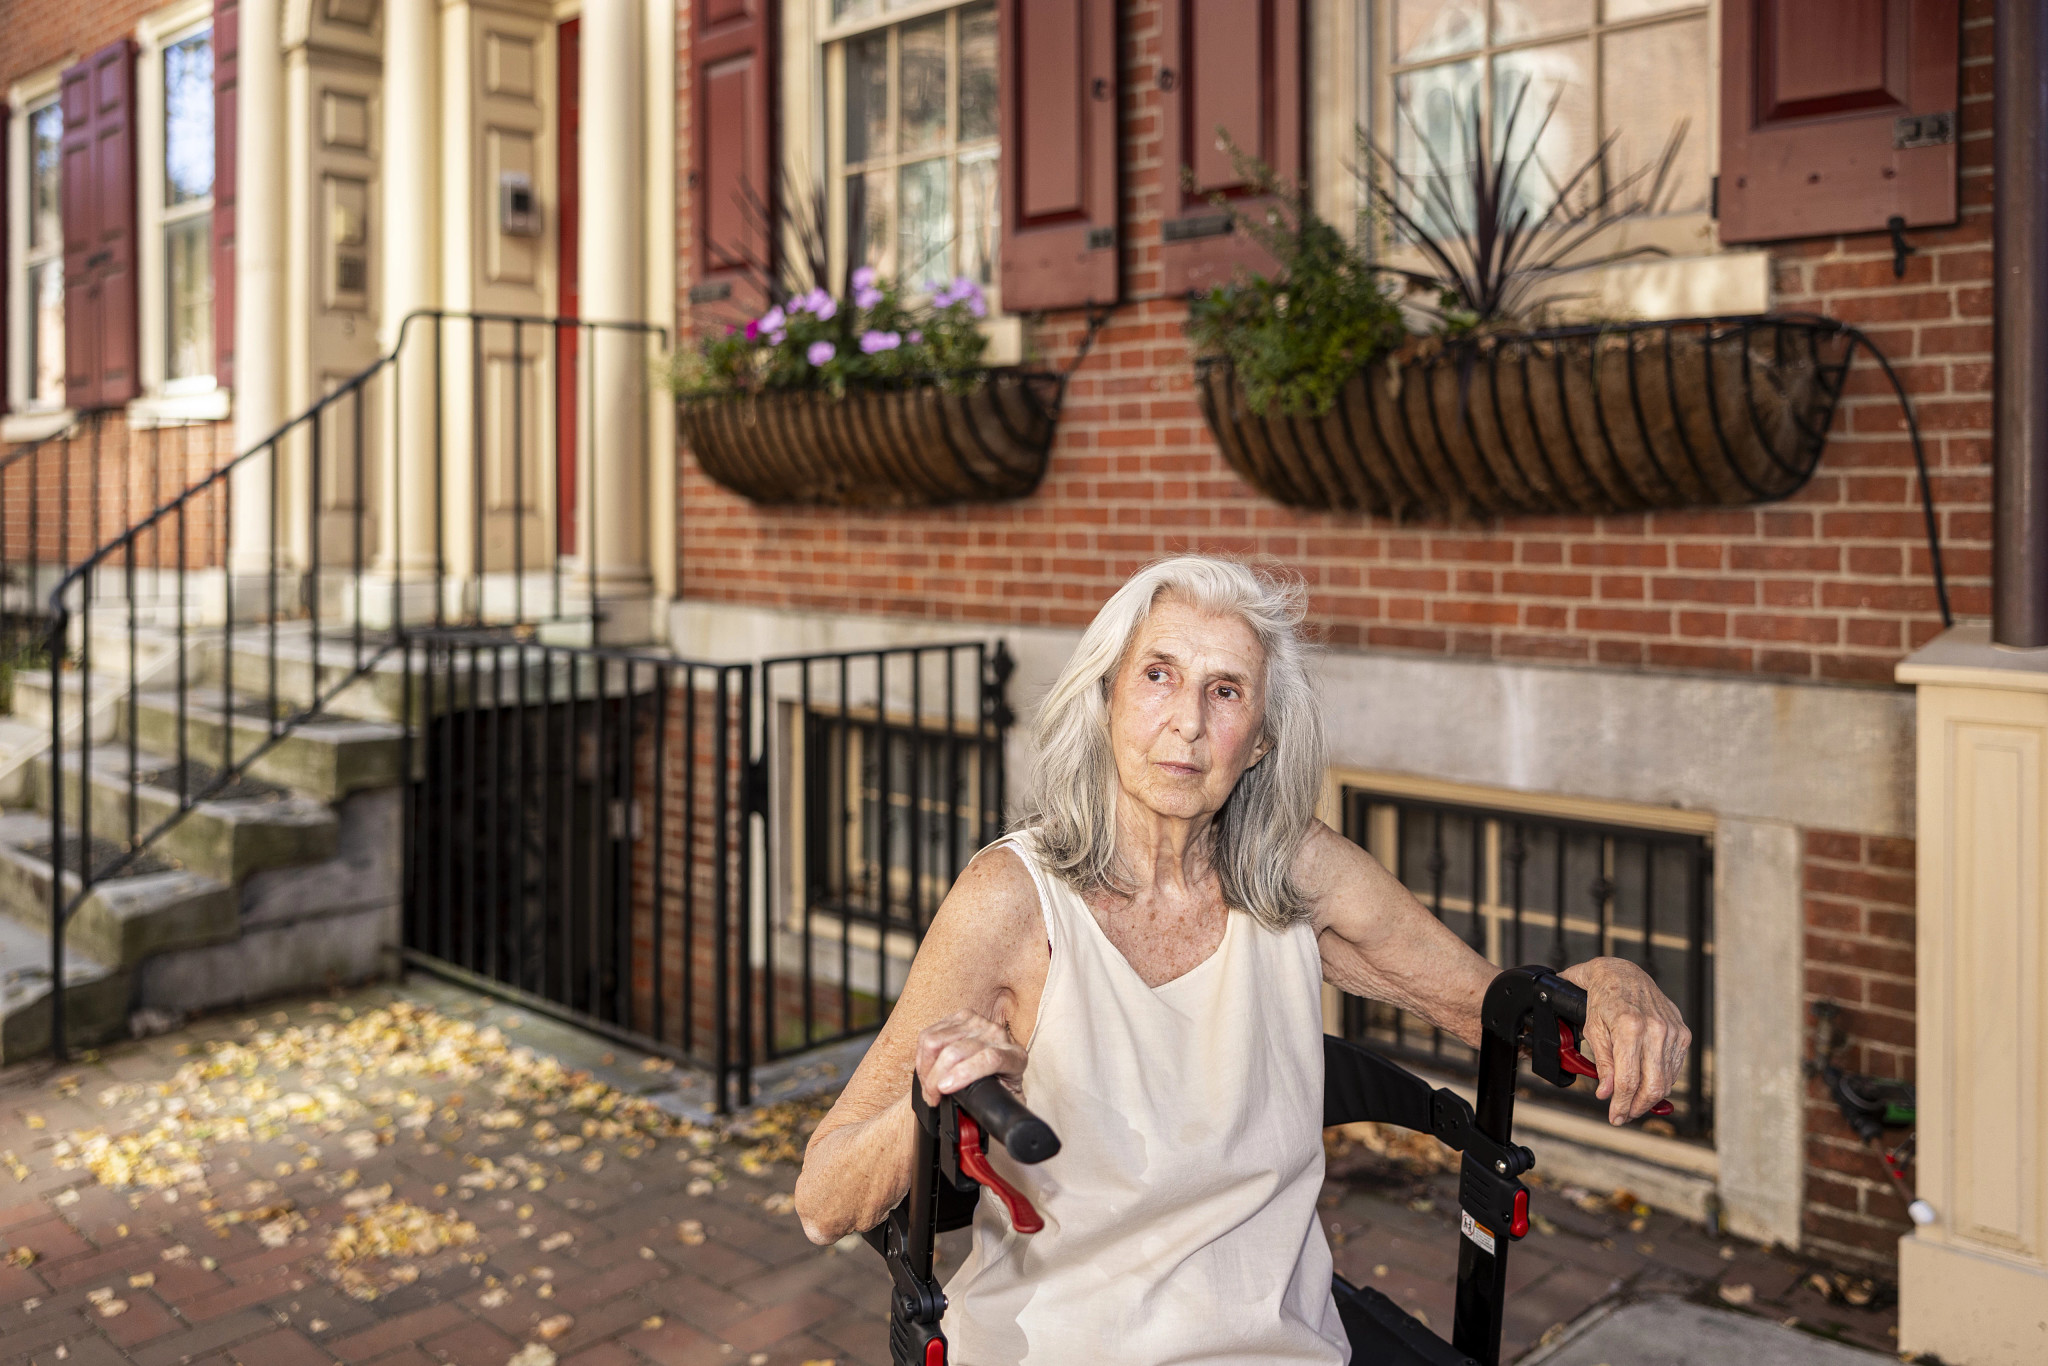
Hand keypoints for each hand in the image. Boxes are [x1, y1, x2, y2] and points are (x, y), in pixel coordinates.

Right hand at [914, 1009, 1025, 1106]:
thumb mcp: (1007, 1102)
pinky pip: (930, 1033)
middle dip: (936, 1078)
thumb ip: (999, 1111)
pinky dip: (922, 1056)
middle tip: (931, 1097)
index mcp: (1015, 1057)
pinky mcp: (961, 1016)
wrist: (1004, 1063)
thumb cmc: (1003, 1086)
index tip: (945, 1089)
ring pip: (938, 1041)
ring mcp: (979, 1022)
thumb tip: (984, 1123)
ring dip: (926, 1068)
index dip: (964, 1073)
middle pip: (957, 1050)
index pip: (989, 1058)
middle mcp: (998, 1035)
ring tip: (928, 1086)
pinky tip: (926, 1070)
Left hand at [1557, 959, 1690, 1124]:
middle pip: (1653, 1086)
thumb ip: (1602, 1063)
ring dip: (1650, 1098)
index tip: (1614, 1116)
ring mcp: (1673, 1031)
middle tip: (1623, 1115)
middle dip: (1637, 1107)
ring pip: (1666, 1080)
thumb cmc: (1603, 999)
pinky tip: (1646, 1084)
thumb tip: (1606, 1093)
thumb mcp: (1593, 1029)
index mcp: (1630, 1027)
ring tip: (1632, 1103)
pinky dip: (1661, 1082)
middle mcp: (1656, 1030)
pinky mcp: (1682, 1033)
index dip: (1621, 1104)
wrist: (1623, 974)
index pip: (1629, 1080)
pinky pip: (1674, 1068)